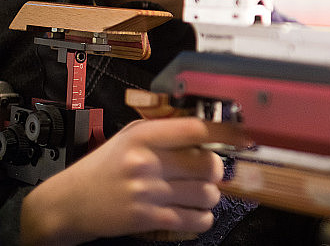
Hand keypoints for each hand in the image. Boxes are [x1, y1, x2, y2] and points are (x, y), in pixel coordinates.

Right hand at [20, 117, 249, 245]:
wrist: (68, 203)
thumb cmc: (105, 166)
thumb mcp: (129, 137)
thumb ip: (165, 129)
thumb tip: (209, 127)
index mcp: (144, 137)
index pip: (196, 129)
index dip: (225, 132)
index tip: (243, 136)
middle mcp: (147, 162)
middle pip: (209, 164)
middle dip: (217, 170)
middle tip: (210, 171)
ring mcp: (147, 192)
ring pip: (207, 194)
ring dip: (211, 196)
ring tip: (200, 193)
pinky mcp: (146, 219)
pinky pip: (194, 220)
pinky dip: (203, 218)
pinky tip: (196, 213)